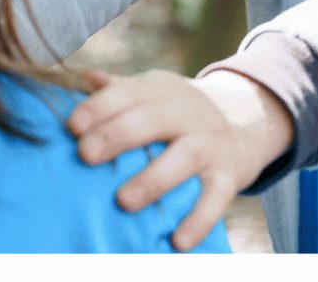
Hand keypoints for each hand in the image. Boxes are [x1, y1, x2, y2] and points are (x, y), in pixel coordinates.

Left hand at [67, 67, 293, 250]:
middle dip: (118, 135)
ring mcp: (210, 142)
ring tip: (123, 201)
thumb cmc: (179, 110)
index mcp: (162, 89)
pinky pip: (218, 197)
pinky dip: (199, 218)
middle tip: (86, 154)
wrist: (245, 119)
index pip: (128, 92)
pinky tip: (178, 240)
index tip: (72, 125)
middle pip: (152, 119)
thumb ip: (120, 89)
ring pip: (184, 156)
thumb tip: (85, 77)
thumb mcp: (154, 92)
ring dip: (154, 178)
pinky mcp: (229, 173)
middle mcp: (187, 111)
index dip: (100, 106)